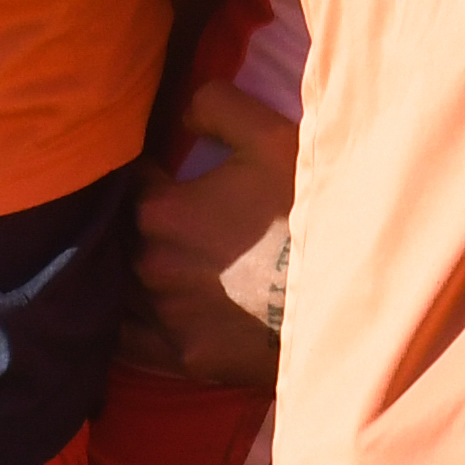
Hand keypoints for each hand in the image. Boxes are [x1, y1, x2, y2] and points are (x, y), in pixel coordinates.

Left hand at [125, 78, 295, 391]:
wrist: (345, 295)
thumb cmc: (304, 210)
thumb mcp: (269, 136)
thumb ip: (215, 105)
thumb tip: (181, 111)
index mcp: (159, 212)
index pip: (128, 182)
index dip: (145, 174)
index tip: (160, 171)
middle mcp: (149, 267)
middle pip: (119, 239)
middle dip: (134, 226)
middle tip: (161, 218)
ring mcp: (164, 319)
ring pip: (119, 292)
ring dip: (126, 275)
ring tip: (152, 264)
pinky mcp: (183, 360)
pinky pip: (133, 344)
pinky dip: (130, 327)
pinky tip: (138, 315)